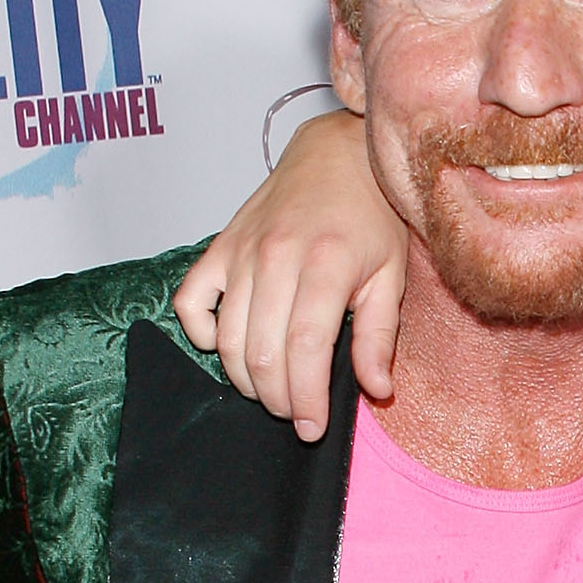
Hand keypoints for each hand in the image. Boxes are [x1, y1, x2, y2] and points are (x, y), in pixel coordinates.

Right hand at [172, 107, 408, 439]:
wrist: (336, 155)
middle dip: (277, 398)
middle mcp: (275, 257)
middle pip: (261, 352)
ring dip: (244, 378)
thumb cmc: (370, 216)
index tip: (312, 427)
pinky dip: (200, 333)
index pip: (305, 348)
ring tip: (270, 389)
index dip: (305, 398)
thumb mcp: (392, 275)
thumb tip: (376, 390)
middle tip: (295, 411)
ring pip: (226, 338)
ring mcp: (241, 252)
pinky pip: (190, 301)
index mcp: (324, 264)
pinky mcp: (218, 248)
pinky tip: (227, 345)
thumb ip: (380, 336)